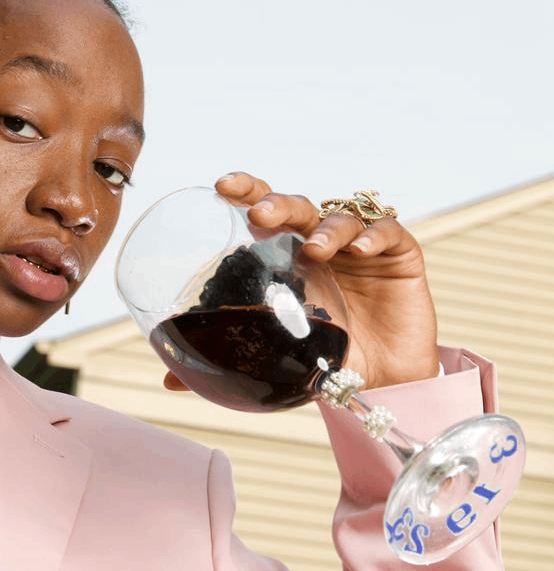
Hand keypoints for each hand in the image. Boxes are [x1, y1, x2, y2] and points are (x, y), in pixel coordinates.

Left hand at [161, 172, 439, 392]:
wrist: (385, 385)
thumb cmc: (328, 361)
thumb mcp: (276, 357)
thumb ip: (229, 360)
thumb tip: (168, 382)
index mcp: (290, 255)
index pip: (266, 210)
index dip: (246, 190)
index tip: (221, 185)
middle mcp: (323, 242)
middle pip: (299, 206)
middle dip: (278, 204)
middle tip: (258, 214)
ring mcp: (362, 247)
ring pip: (342, 217)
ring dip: (326, 228)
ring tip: (314, 250)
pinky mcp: (401, 256)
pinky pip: (389, 233)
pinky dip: (373, 237)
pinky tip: (359, 252)